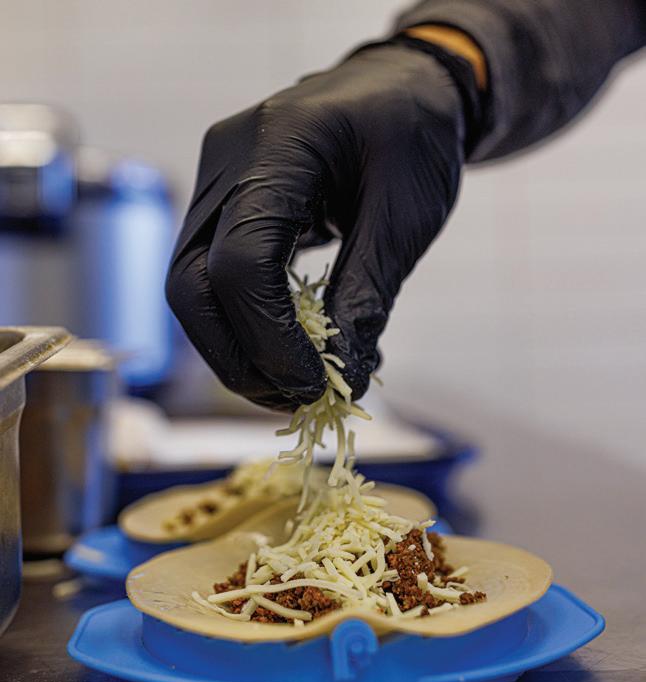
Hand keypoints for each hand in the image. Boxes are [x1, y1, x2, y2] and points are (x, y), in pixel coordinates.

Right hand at [166, 36, 479, 409]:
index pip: (240, 263)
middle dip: (239, 360)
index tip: (319, 385)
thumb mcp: (406, 215)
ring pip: (190, 291)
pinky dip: (245, 326)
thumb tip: (343, 376)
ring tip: (296, 387)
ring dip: (237, 353)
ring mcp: (215, 185)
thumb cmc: (415, 135)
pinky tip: (289, 352)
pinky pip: (212, 279)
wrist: (404, 86)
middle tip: (297, 400)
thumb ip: (367, 294)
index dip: (272, 340)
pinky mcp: (223, 208)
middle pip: (189, 286)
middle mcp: (225, 164)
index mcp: (277, 146)